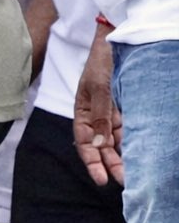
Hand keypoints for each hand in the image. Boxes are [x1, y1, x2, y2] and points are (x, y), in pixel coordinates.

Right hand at [74, 24, 123, 185]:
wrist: (118, 40)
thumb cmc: (102, 61)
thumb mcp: (99, 88)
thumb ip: (101, 116)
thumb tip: (101, 144)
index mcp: (83, 109)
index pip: (85, 140)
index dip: (91, 160)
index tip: (101, 179)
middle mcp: (96, 114)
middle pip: (101, 145)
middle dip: (109, 163)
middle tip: (123, 182)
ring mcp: (112, 112)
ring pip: (116, 141)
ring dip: (121, 156)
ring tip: (132, 174)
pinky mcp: (126, 109)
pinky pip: (128, 131)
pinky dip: (131, 143)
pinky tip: (139, 154)